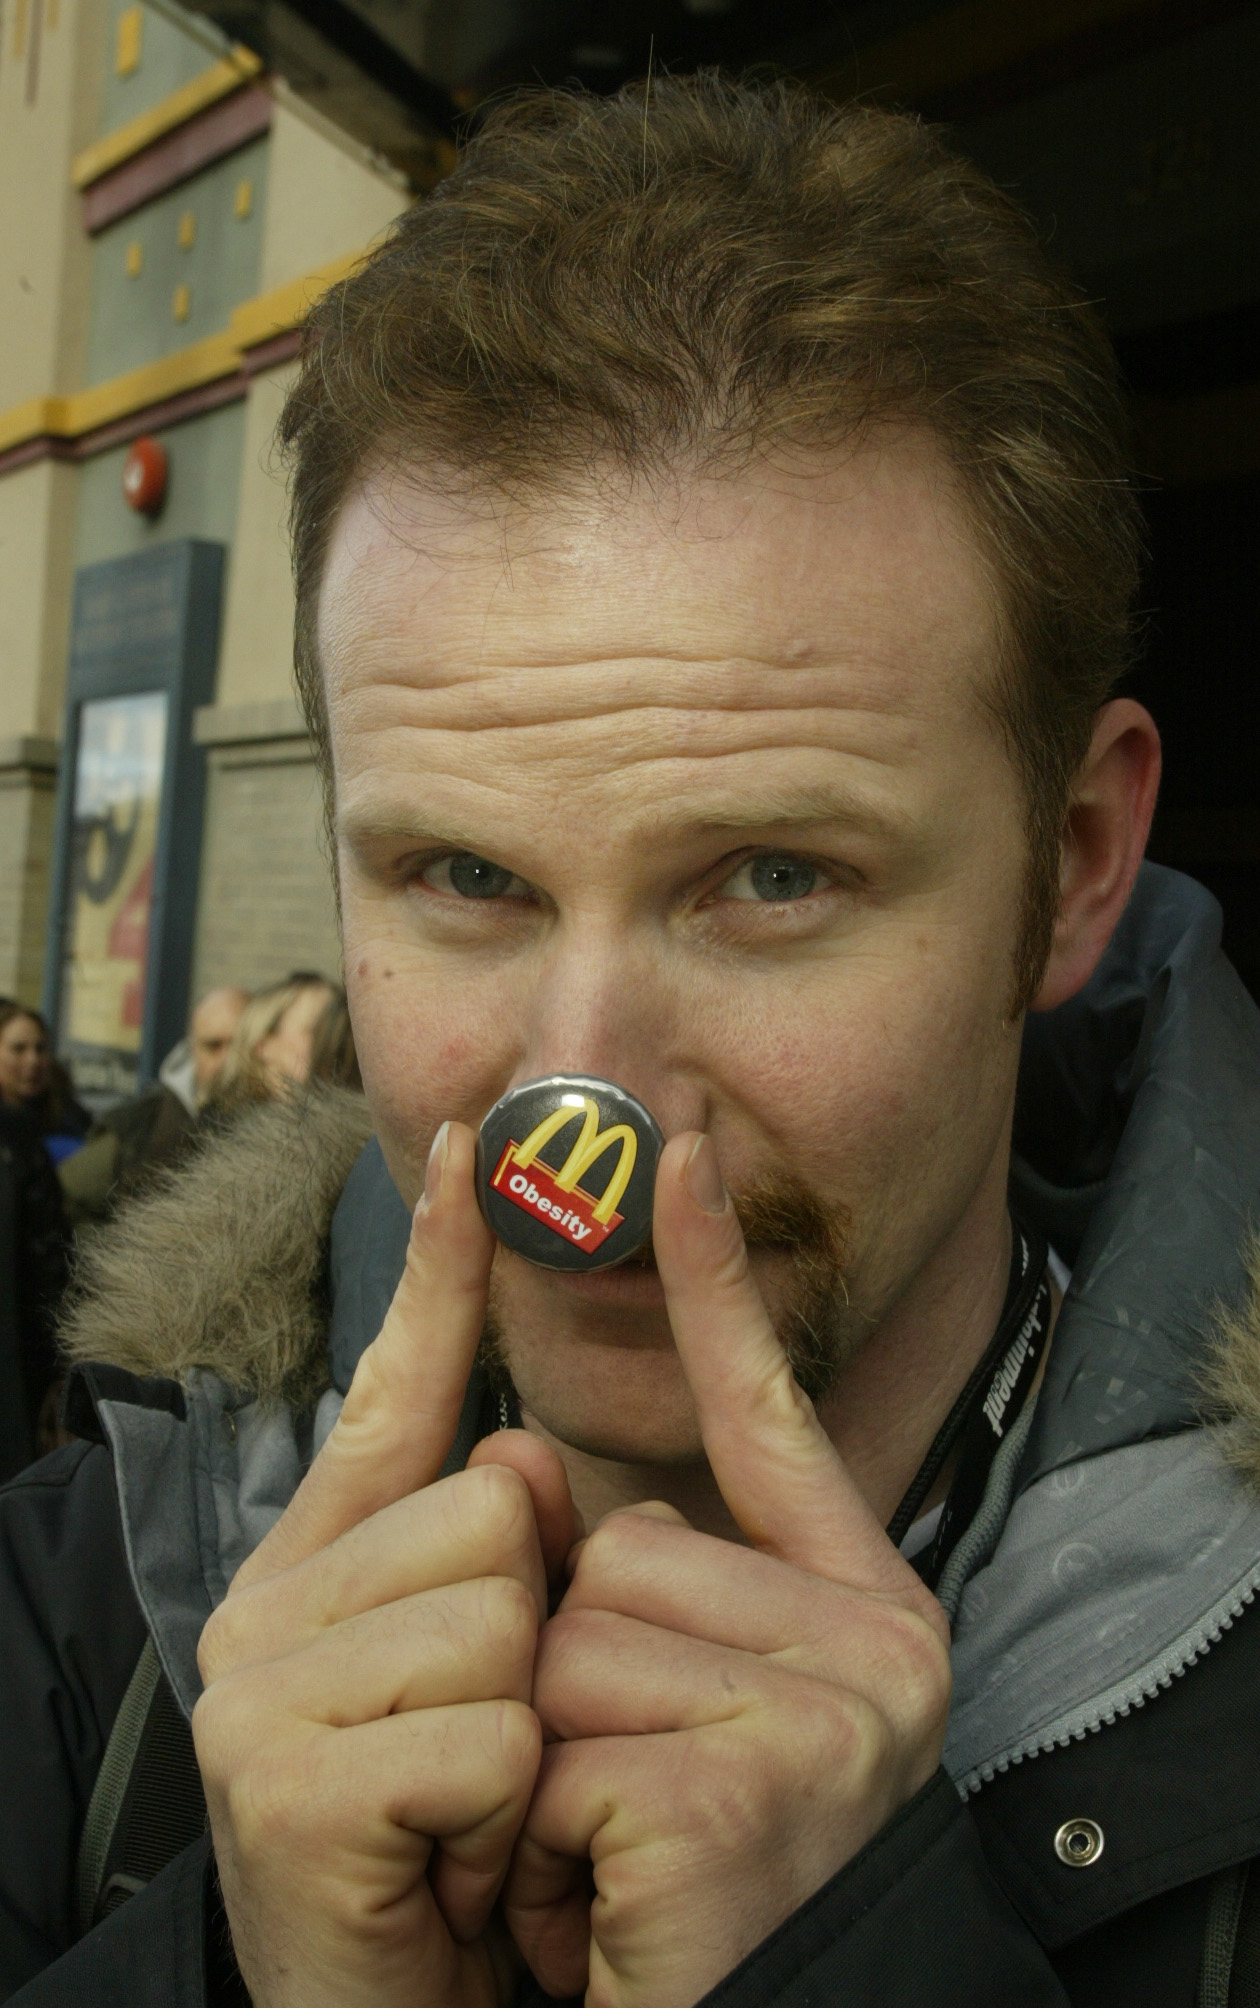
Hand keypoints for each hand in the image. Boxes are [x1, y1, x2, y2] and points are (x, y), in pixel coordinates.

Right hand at [193, 1123, 578, 2007]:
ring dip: (519, 1734)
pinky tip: (447, 1866)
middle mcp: (269, 1600)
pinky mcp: (281, 1780)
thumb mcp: (470, 1684)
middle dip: (528, 1641)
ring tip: (463, 1815)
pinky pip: (487, 1732)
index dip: (437, 1270)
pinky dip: (501, 1812)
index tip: (463, 1147)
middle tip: (476, 1754)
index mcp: (321, 1562)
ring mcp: (260, 1687)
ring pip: (499, 1615)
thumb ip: (485, 1560)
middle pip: (494, 1511)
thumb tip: (524, 1464)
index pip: (392, 1391)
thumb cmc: (441, 1844)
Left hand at [504, 1132, 950, 2007]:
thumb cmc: (688, 1888)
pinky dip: (541, 1843)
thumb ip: (641, 1586)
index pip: (767, 1413)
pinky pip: (559, 1745)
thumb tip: (532, 1466)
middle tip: (624, 1808)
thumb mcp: (677, 1712)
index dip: (713, 1281)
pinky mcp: (757, 1784)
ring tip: (613, 1865)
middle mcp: (876, 1638)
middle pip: (615, 1552)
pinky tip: (607, 1909)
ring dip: (547, 1770)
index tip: (677, 1152)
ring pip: (572, 1642)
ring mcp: (832, 1708)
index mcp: (856, 1602)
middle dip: (570, 1684)